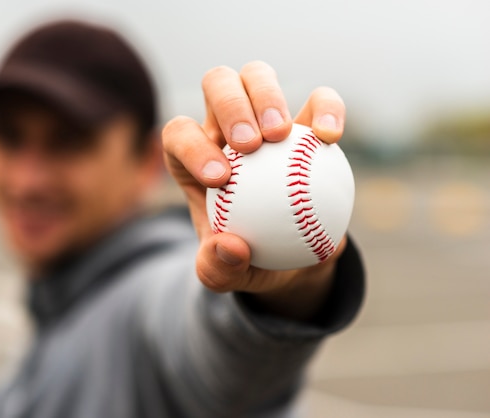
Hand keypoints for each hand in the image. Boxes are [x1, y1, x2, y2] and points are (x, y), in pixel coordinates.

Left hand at [162, 61, 346, 319]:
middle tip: (252, 145)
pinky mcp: (310, 123)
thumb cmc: (251, 261)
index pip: (179, 134)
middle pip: (216, 85)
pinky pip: (319, 100)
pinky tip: (329, 137)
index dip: (191, 146)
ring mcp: (268, 120)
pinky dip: (326, 109)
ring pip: (257, 76)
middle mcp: (227, 130)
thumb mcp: (227, 275)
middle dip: (229, 105)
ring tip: (282, 134)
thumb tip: (228, 247)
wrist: (294, 257)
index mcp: (196, 160)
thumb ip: (217, 268)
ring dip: (266, 96)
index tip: (221, 179)